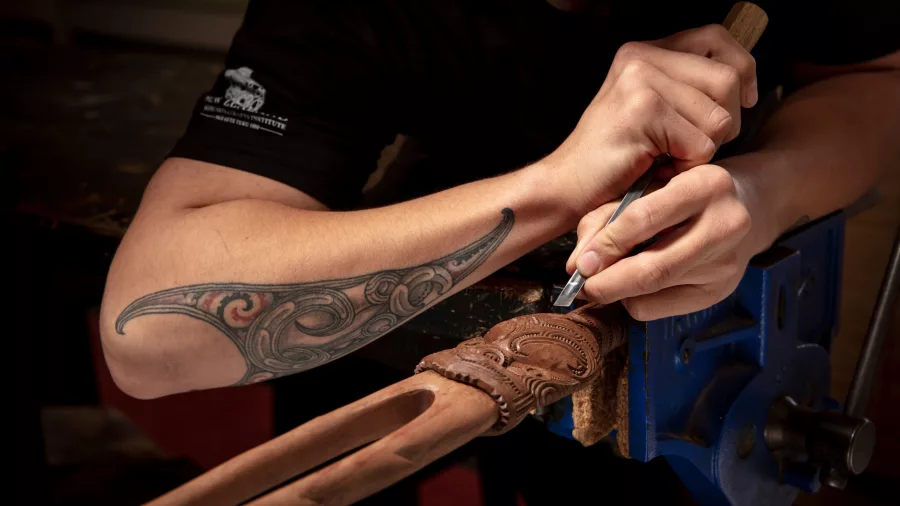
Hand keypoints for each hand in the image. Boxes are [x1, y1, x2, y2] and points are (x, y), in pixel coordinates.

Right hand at [543, 24, 757, 215]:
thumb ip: (685, 87)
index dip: (742, 67)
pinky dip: (687, 165)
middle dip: (725, 122)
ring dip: (703, 148)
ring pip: (719, 117)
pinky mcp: (643, 111)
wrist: (566, 186)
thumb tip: (743, 83)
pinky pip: (701, 143)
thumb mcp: (649, 108)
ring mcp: (641, 82)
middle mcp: (642, 58)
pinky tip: (658, 166)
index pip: (717, 38)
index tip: (744, 99)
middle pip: (728, 79)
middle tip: (690, 144)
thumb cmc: (612, 157)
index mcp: (644, 52)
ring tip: (668, 156)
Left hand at [566, 164, 762, 320]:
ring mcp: (727, 261)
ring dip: (618, 293)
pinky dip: (636, 301)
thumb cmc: (680, 193)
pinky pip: (663, 308)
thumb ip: (606, 217)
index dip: (607, 244)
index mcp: (706, 183)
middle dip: (609, 282)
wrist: (744, 206)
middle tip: (583, 286)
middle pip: (654, 267)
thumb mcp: (647, 186)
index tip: (581, 262)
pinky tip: (632, 286)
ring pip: (656, 290)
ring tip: (600, 284)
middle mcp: (726, 223)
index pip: (645, 218)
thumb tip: (577, 263)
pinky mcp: (722, 289)